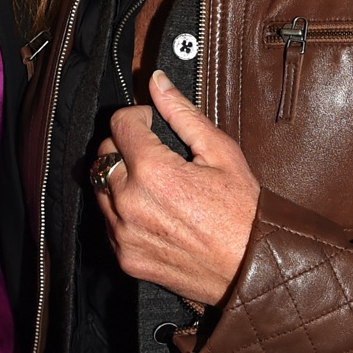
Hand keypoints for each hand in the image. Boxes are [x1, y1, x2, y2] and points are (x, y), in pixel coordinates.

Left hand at [92, 71, 258, 305]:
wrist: (253, 270)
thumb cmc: (244, 213)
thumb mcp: (221, 152)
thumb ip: (182, 114)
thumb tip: (157, 82)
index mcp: (154, 172)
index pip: (120, 124)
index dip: (137, 116)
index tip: (152, 122)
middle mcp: (131, 203)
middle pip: (104, 154)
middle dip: (124, 145)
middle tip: (153, 150)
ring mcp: (124, 234)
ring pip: (100, 188)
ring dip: (118, 177)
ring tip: (153, 181)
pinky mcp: (125, 257)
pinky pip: (107, 221)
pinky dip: (121, 209)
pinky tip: (152, 209)